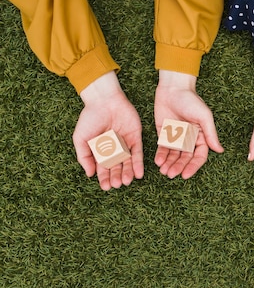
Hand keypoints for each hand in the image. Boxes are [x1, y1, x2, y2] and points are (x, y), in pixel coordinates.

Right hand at [73, 72, 143, 189]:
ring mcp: (125, 143)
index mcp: (100, 150)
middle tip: (117, 184)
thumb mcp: (81, 138)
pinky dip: (138, 163)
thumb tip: (89, 174)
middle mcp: (114, 149)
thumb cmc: (90, 117)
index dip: (104, 178)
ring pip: (128, 162)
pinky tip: (138, 173)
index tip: (106, 187)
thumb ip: (84, 156)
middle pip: (117, 167)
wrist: (104, 100)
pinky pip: (138, 152)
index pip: (103, 168)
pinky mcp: (136, 137)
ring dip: (128, 172)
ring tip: (127, 181)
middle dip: (117, 176)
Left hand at [154, 70, 222, 178]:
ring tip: (163, 171)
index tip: (185, 175)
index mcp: (201, 136)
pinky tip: (158, 162)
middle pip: (184, 158)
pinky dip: (160, 156)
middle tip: (171, 174)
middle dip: (178, 167)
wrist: (173, 88)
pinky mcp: (164, 134)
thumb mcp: (204, 117)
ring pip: (173, 156)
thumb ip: (210, 134)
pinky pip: (162, 148)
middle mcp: (189, 139)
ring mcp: (176, 137)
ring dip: (169, 164)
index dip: (193, 166)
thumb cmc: (191, 100)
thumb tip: (220, 150)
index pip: (198, 156)